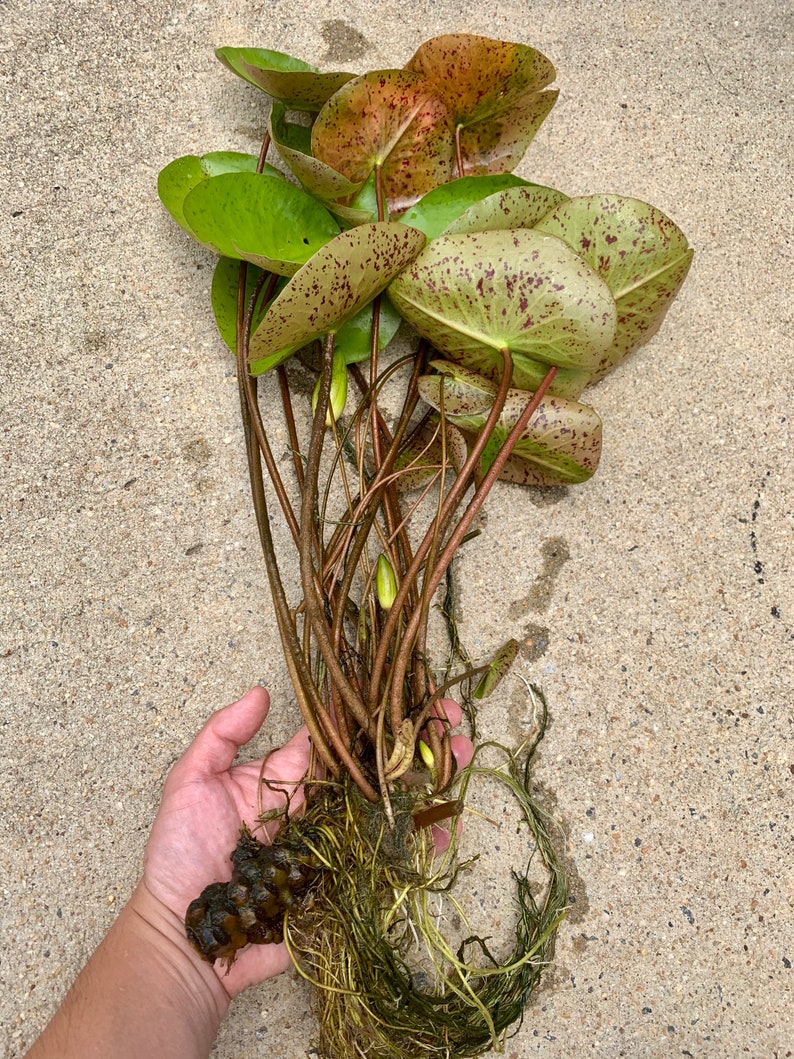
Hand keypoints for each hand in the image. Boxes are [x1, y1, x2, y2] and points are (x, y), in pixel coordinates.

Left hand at [142, 686, 473, 996]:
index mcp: (291, 778)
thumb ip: (222, 735)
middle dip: (419, 743)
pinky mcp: (345, 887)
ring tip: (461, 761)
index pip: (341, 738)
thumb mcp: (189, 783)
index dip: (375, 714)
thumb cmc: (180, 858)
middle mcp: (322, 806)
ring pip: (393, 809)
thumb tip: (262, 691)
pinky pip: (390, 863)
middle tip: (453, 723)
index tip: (410, 692)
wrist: (185, 936)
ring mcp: (338, 846)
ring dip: (432, 784)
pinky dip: (423, 845)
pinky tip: (447, 827)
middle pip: (378, 768)